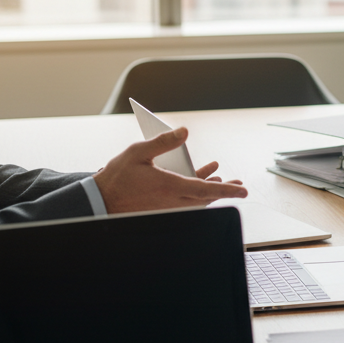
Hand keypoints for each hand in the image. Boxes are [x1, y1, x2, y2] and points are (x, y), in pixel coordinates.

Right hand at [94, 128, 246, 213]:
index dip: (227, 190)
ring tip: (222, 180)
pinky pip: (186, 203)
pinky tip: (199, 181)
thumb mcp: (138, 153)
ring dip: (211, 191)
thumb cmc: (117, 177)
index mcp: (170, 187)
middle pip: (206, 198)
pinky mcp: (162, 210)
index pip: (206, 190)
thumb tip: (184, 131)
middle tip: (238, 185)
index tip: (243, 190)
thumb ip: (164, 142)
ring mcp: (168, 208)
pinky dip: (196, 193)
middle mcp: (172, 202)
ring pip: (197, 202)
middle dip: (224, 191)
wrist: (100, 201)